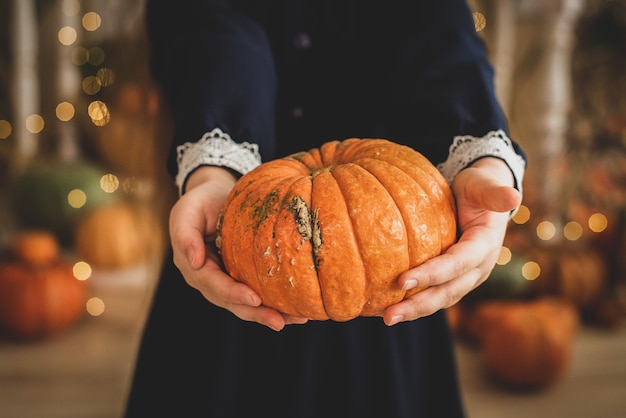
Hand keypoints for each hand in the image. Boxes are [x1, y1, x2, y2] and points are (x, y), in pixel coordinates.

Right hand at [169, 166, 307, 330]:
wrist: (215, 196)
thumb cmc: (201, 201)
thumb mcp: (188, 210)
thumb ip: (185, 234)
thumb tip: (194, 262)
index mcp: (194, 266)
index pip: (213, 284)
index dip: (232, 293)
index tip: (254, 300)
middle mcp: (209, 280)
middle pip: (231, 302)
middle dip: (255, 313)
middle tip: (278, 322)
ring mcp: (225, 282)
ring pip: (245, 305)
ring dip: (268, 315)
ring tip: (295, 320)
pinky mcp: (241, 279)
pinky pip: (256, 296)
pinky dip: (274, 305)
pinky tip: (295, 312)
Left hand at [383, 157, 522, 325]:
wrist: (481, 199)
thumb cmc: (478, 187)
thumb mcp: (484, 185)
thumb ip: (495, 192)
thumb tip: (514, 194)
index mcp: (485, 246)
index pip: (457, 264)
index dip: (432, 274)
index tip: (402, 281)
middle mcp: (478, 268)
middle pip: (448, 292)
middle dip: (419, 305)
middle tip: (389, 315)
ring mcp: (466, 278)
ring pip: (441, 300)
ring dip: (414, 311)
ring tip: (386, 318)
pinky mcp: (454, 280)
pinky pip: (434, 295)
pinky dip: (414, 303)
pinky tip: (388, 307)